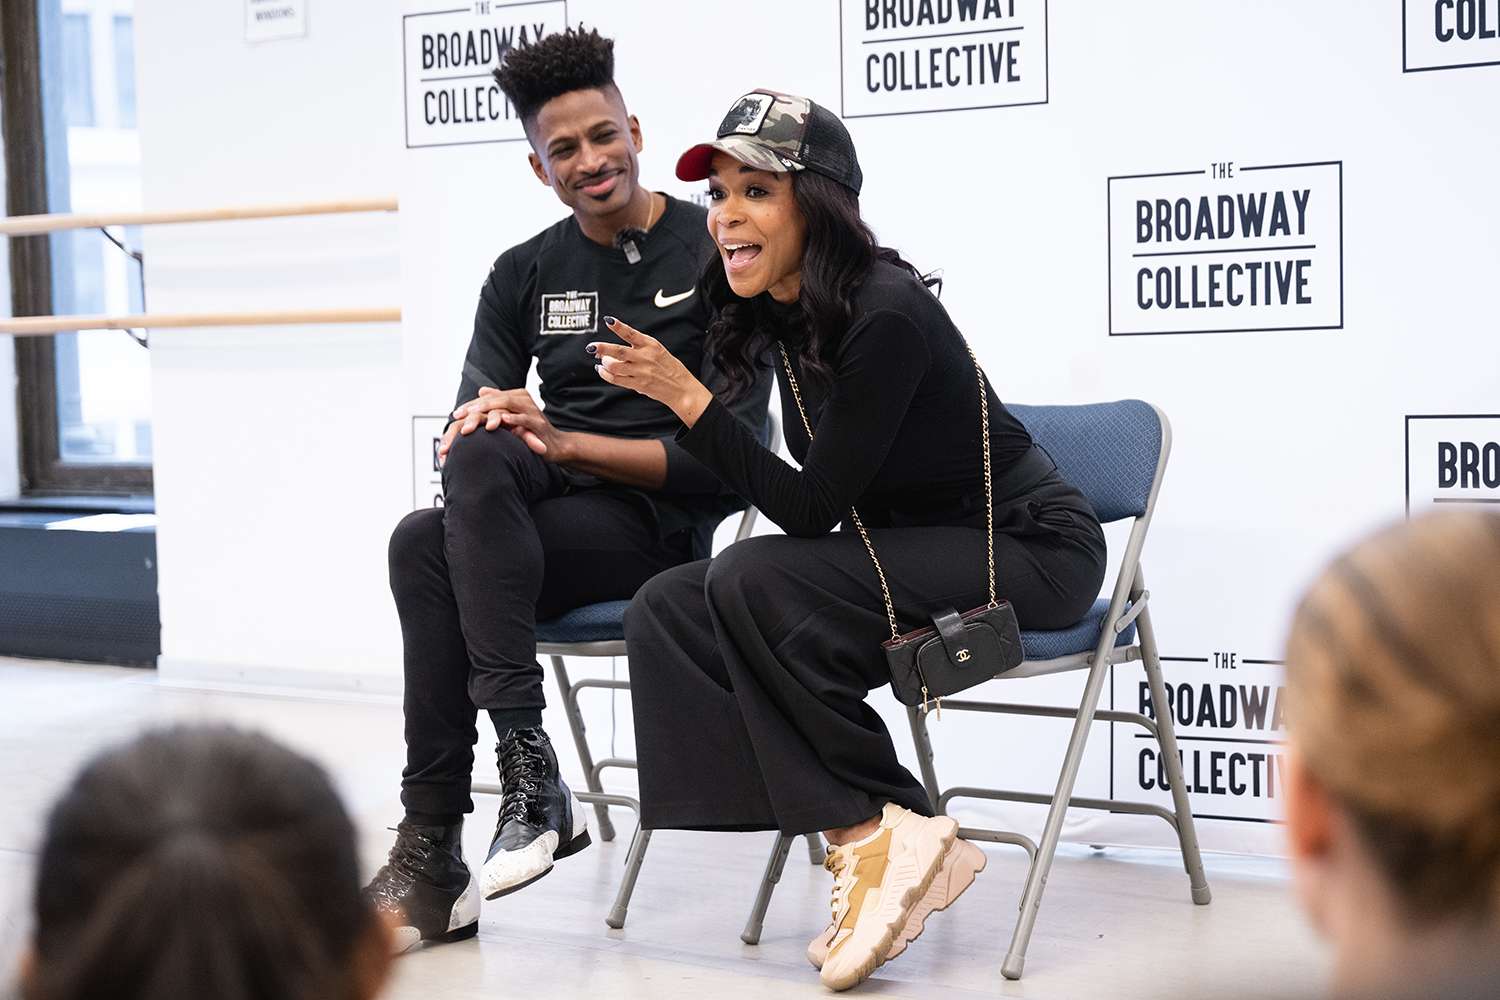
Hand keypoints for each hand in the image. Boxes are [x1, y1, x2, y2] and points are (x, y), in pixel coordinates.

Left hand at [439, 387, 565, 462]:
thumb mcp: (513, 416)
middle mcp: (523, 399)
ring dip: (489, 409)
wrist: (556, 445)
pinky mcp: (538, 424)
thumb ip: (498, 402)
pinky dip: (513, 418)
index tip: (456, 414)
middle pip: (497, 398)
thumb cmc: (533, 431)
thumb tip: (481, 390)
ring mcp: (532, 410)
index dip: (472, 404)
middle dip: (477, 406)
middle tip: (460, 414)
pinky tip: (501, 420)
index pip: (490, 398)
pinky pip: (524, 419)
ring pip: (508, 404)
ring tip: (474, 414)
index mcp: (516, 396)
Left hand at [589, 316, 713, 426]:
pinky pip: (617, 379)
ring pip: (615, 366)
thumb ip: (638, 348)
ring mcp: (641, 372)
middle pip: (619, 351)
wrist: (681, 388)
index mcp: (651, 345)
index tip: (608, 320)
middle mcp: (645, 357)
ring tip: (602, 361)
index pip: (632, 333)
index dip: (619, 327)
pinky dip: (606, 375)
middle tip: (592, 347)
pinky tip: (602, 370)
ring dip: (605, 363)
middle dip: (603, 348)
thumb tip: (611, 350)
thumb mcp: (657, 351)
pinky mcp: (639, 385)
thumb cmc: (668, 368)